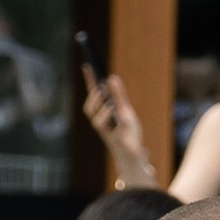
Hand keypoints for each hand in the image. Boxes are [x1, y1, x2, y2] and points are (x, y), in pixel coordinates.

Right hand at [82, 69, 157, 187]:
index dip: (89, 80)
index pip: (93, 95)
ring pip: (95, 117)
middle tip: (101, 86)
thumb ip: (119, 95)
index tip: (87, 65)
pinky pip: (108, 128)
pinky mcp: (113, 139)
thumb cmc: (127, 133)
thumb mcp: (125, 110)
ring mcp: (104, 130)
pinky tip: (117, 111)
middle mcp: (99, 121)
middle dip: (93, 96)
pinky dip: (110, 116)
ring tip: (111, 101)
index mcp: (102, 113)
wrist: (132, 154)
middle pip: (89, 107)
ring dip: (102, 107)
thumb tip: (111, 78)